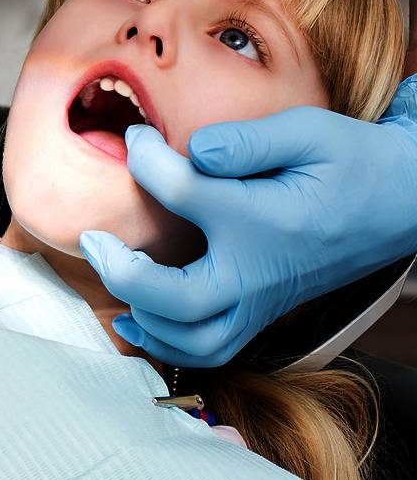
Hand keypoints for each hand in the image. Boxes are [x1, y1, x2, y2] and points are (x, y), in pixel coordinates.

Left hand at [79, 77, 416, 366]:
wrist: (405, 200)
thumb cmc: (353, 161)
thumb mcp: (310, 132)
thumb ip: (246, 141)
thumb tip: (190, 150)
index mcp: (269, 221)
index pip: (185, 193)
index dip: (146, 160)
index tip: (134, 138)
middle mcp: (264, 272)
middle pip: (181, 298)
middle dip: (125, 272)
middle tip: (93, 239)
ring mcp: (265, 300)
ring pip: (197, 340)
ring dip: (146, 321)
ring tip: (113, 282)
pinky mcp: (266, 311)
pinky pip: (213, 347)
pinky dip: (171, 343)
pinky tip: (139, 317)